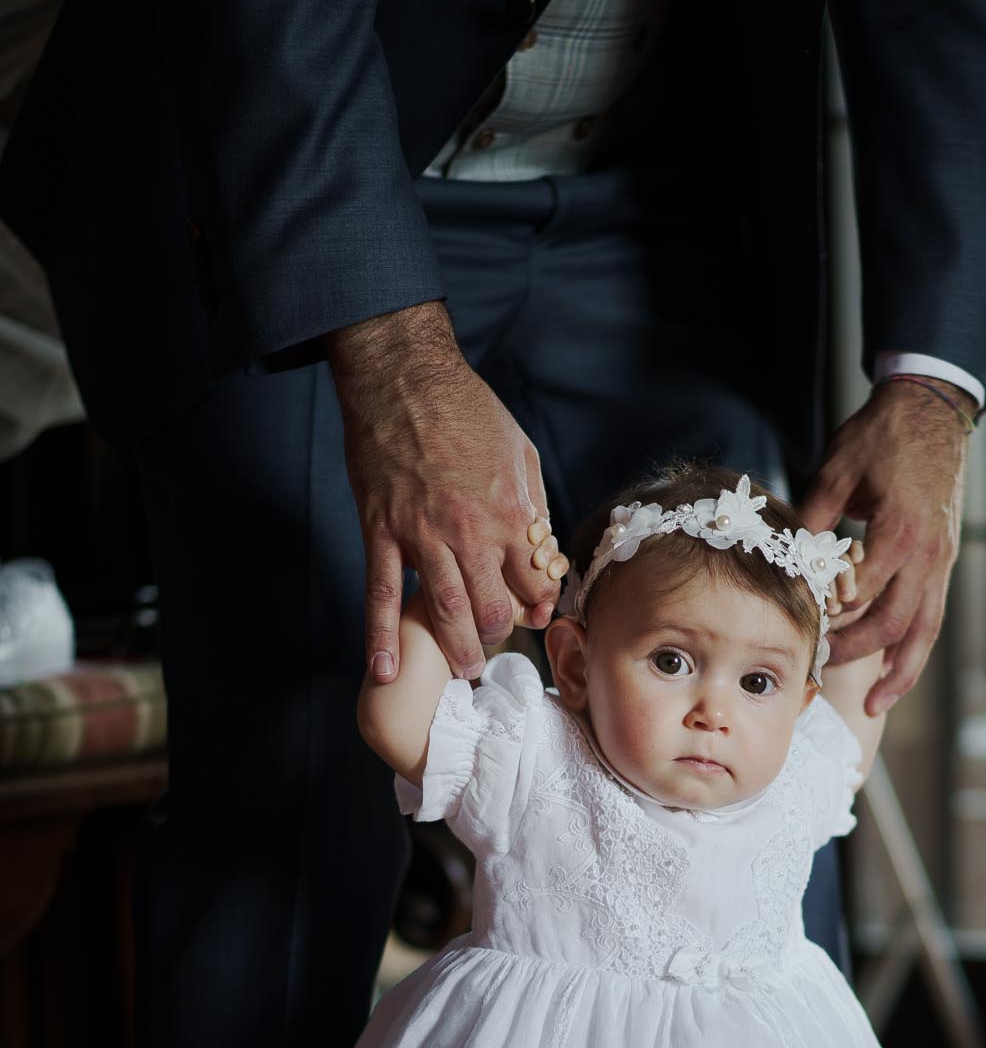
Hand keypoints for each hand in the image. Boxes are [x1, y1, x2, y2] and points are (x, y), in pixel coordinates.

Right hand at [326, 302, 568, 683]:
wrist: (402, 375)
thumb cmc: (466, 408)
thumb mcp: (519, 450)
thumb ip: (531, 504)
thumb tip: (540, 547)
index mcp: (510, 512)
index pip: (533, 583)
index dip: (538, 606)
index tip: (535, 616)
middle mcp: (469, 531)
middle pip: (491, 608)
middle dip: (498, 636)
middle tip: (496, 648)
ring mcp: (422, 535)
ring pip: (444, 610)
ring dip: (456, 649)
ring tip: (464, 671)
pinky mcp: (382, 532)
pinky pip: (383, 594)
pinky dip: (382, 637)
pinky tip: (386, 672)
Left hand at [798, 379, 974, 714]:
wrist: (933, 409)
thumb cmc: (883, 433)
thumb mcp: (839, 469)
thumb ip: (813, 516)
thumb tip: (784, 556)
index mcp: (899, 533)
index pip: (860, 594)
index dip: (829, 619)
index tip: (798, 632)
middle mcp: (927, 555)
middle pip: (891, 625)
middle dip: (853, 653)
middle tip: (819, 669)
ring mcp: (942, 561)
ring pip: (924, 632)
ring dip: (900, 672)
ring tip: (874, 703)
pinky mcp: (945, 561)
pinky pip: (933, 617)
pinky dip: (915, 649)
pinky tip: (895, 670)